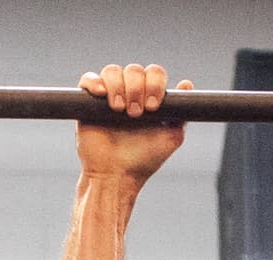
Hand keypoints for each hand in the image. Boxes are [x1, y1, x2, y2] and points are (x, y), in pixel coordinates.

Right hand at [76, 64, 190, 181]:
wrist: (116, 176)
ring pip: (112, 71)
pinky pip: (87, 80)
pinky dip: (95, 82)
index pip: (153, 73)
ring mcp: (107, 98)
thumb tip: (186, 84)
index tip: (153, 107)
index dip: (155, 83)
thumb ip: (180, 113)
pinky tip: (102, 95)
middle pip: (134, 70)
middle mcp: (128, 94)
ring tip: (119, 109)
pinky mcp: (87, 104)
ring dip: (118, 87)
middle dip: (137, 88)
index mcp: (147, 98)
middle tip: (135, 114)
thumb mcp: (171, 137)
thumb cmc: (143, 161)